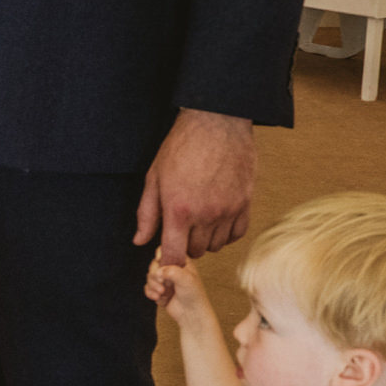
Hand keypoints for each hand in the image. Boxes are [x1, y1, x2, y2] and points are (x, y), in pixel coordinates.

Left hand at [134, 107, 254, 263]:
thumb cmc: (181, 147)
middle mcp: (206, 214)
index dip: (168, 262)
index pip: (175, 256)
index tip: (166, 257)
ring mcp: (229, 210)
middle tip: (179, 229)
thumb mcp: (154, 178)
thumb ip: (146, 214)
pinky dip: (226, 233)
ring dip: (205, 239)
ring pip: (216, 245)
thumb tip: (140, 240)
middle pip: (195, 252)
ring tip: (198, 222)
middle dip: (184, 246)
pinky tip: (216, 221)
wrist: (216, 123)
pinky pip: (237, 234)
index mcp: (179, 211)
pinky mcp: (246, 202)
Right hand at [144, 256, 212, 323]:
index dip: (160, 254)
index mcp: (181, 262)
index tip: (159, 262)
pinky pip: (147, 288)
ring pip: (149, 277)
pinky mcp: (159, 290)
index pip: (167, 250)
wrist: (191, 314)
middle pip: (154, 264)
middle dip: (155, 275)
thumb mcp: (186, 279)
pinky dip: (150, 293)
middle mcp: (172, 269)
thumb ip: (172, 271)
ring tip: (162, 293)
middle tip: (162, 283)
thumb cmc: (194, 295)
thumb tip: (158, 271)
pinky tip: (159, 298)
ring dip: (153, 286)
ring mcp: (165, 280)